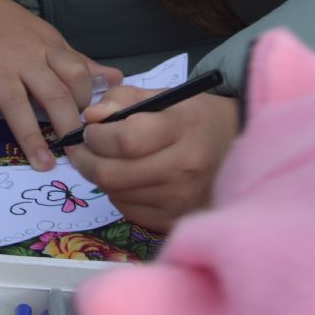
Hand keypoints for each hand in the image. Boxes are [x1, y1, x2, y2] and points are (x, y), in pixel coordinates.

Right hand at [0, 0, 121, 170]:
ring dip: (30, 135)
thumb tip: (118, 79)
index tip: (91, 128)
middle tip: (79, 156)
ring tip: (42, 163)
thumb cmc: (10, 27)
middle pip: (52, 92)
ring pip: (15, 102)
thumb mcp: (48, 38)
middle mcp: (23, 59)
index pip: (76, 75)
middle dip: (67, 125)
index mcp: (48, 49)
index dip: (87, 102)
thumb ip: (79, 62)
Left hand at [65, 84, 239, 231]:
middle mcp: (184, 168)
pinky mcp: (174, 220)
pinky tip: (129, 178)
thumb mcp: (161, 94)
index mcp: (182, 129)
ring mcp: (180, 199)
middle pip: (112, 174)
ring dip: (101, 176)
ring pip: (115, 194)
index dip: (96, 136)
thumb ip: (121, 99)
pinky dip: (118, 192)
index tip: (90, 129)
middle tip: (81, 148)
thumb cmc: (192, 116)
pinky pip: (127, 209)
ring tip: (108, 160)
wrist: (233, 146)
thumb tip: (89, 117)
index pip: (125, 141)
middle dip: (85, 160)